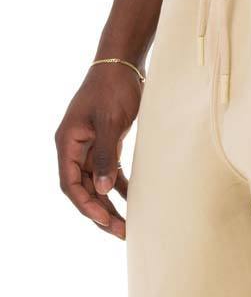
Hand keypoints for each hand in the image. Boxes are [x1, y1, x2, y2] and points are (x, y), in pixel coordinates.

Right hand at [55, 63, 142, 239]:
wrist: (123, 65)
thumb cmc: (113, 89)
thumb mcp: (110, 122)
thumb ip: (106, 154)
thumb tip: (103, 189)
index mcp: (68, 143)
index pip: (71, 183)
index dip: (86, 205)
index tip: (106, 221)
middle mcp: (76, 148)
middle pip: (84, 188)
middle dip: (101, 211)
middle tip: (122, 232)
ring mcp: (91, 146)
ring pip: (98, 183)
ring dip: (111, 203)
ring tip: (129, 225)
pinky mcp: (108, 143)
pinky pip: (111, 171)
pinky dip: (122, 186)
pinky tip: (136, 200)